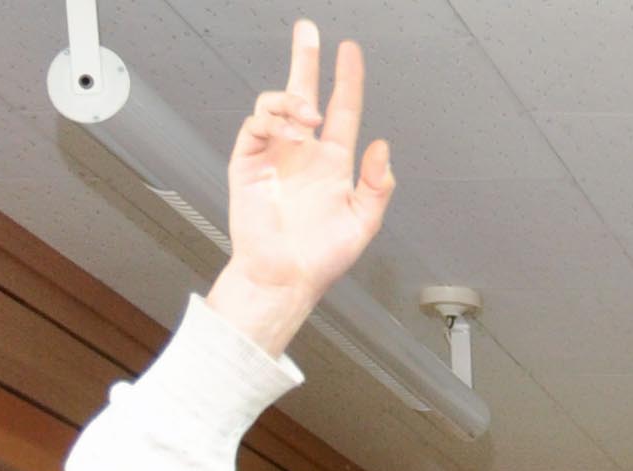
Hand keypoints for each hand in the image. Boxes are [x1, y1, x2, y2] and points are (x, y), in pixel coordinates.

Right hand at [209, 25, 393, 356]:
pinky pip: (255, 126)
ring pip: (277, 105)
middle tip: (309, 31)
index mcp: (332, 162)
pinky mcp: (249, 162)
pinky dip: (273, 120)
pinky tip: (290, 132)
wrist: (286, 277)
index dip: (346, 81)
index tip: (350, 53)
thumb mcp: (363, 222)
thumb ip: (377, 186)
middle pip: (302, 93)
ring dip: (294, 100)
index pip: (341, 110)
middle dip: (305, 60)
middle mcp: (302, 152)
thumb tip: (383, 149)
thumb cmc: (320, 256)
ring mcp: (274, 154)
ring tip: (309, 115)